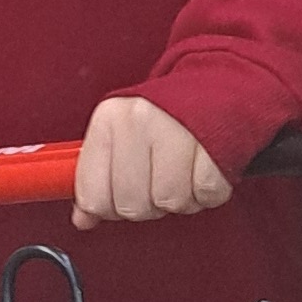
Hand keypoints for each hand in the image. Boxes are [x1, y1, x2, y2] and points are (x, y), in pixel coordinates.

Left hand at [73, 93, 234, 230]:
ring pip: (169, 203)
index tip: (120, 194)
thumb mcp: (120, 136)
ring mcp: (178, 130)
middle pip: (131, 205)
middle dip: (148, 204)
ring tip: (183, 173)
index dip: (108, 207)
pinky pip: (206, 194)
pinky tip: (202, 171)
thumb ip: (95, 179)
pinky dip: (208, 193)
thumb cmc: (167, 113)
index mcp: (110, 118)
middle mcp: (140, 120)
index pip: (92, 195)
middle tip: (158, 180)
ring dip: (180, 199)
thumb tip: (83, 218)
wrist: (218, 84)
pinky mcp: (214, 143)